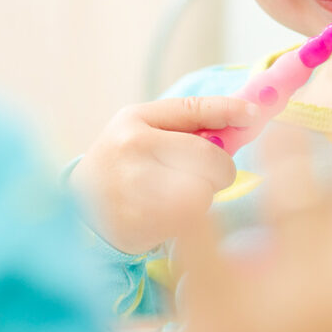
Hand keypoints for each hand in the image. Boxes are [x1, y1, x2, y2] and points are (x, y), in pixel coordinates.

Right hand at [70, 97, 254, 253]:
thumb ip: (187, 126)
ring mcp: (133, 186)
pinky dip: (188, 222)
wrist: (77, 213)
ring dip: (202, 198)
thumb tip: (245, 119)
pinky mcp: (138, 224)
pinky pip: (190, 221)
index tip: (255, 114)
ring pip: (203, 192)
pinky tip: (166, 218)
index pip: (193, 107)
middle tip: (202, 177)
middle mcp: (132, 148)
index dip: (229, 109)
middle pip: (210, 158)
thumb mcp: (143, 134)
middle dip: (218, 170)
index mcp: (134, 120)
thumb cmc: (124, 168)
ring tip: (175, 199)